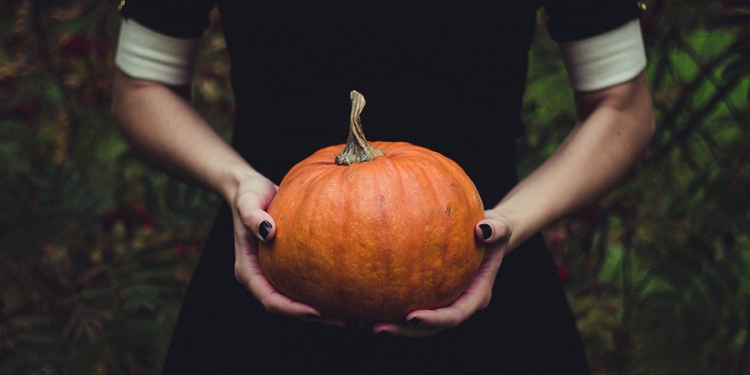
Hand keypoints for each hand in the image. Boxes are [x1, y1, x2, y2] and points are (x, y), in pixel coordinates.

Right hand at [230, 173, 345, 325]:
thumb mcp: (247, 201)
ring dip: (324, 309)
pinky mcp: (289, 266)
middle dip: (315, 317)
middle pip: (288, 307)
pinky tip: (350, 288)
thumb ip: (252, 216)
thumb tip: (268, 232)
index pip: (270, 299)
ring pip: (299, 299)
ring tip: (354, 313)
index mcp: (248, 271)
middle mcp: (262, 277)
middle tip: (345, 320)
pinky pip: (308, 283)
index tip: (316, 311)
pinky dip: (325, 289)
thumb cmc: (249, 194)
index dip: (292, 309)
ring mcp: (276, 273)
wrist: (253, 188)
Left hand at [372, 209, 512, 336]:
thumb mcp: (501, 226)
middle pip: (430, 328)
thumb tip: (483, 230)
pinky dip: (387, 305)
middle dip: (404, 331)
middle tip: (377, 327)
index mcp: (476, 295)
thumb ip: (496, 229)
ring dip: (392, 325)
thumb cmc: (493, 229)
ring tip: (362, 321)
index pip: (454, 315)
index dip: (434, 320)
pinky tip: (363, 301)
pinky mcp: (428, 293)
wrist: (486, 233)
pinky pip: (406, 302)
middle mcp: (457, 303)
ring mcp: (441, 301)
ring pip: (415, 322)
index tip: (412, 317)